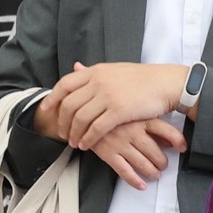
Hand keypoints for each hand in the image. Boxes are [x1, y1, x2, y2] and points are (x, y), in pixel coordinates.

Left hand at [46, 61, 190, 150]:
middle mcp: (98, 82)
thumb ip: (94, 72)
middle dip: (62, 122)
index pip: (65, 84)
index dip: (52, 98)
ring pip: (80, 118)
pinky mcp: (119, 111)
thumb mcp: (114, 69)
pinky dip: (88, 138)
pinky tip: (86, 145)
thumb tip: (76, 67)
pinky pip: (96, 128)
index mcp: (96, 71)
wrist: (166, 83)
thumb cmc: (143, 78)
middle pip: (69, 104)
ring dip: (74, 133)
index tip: (46, 110)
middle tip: (62, 133)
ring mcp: (108, 96)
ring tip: (74, 142)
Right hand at [88, 114, 185, 187]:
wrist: (82, 113)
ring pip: (142, 162)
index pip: (166, 130)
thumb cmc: (111, 113)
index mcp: (141, 118)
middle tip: (163, 166)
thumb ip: (150, 122)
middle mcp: (133, 131)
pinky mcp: (108, 153)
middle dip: (162, 162)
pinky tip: (141, 185)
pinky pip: (124, 171)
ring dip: (152, 172)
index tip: (183, 148)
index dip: (177, 140)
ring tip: (155, 175)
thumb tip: (169, 139)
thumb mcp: (132, 110)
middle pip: (155, 151)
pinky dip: (134, 180)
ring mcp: (120, 143)